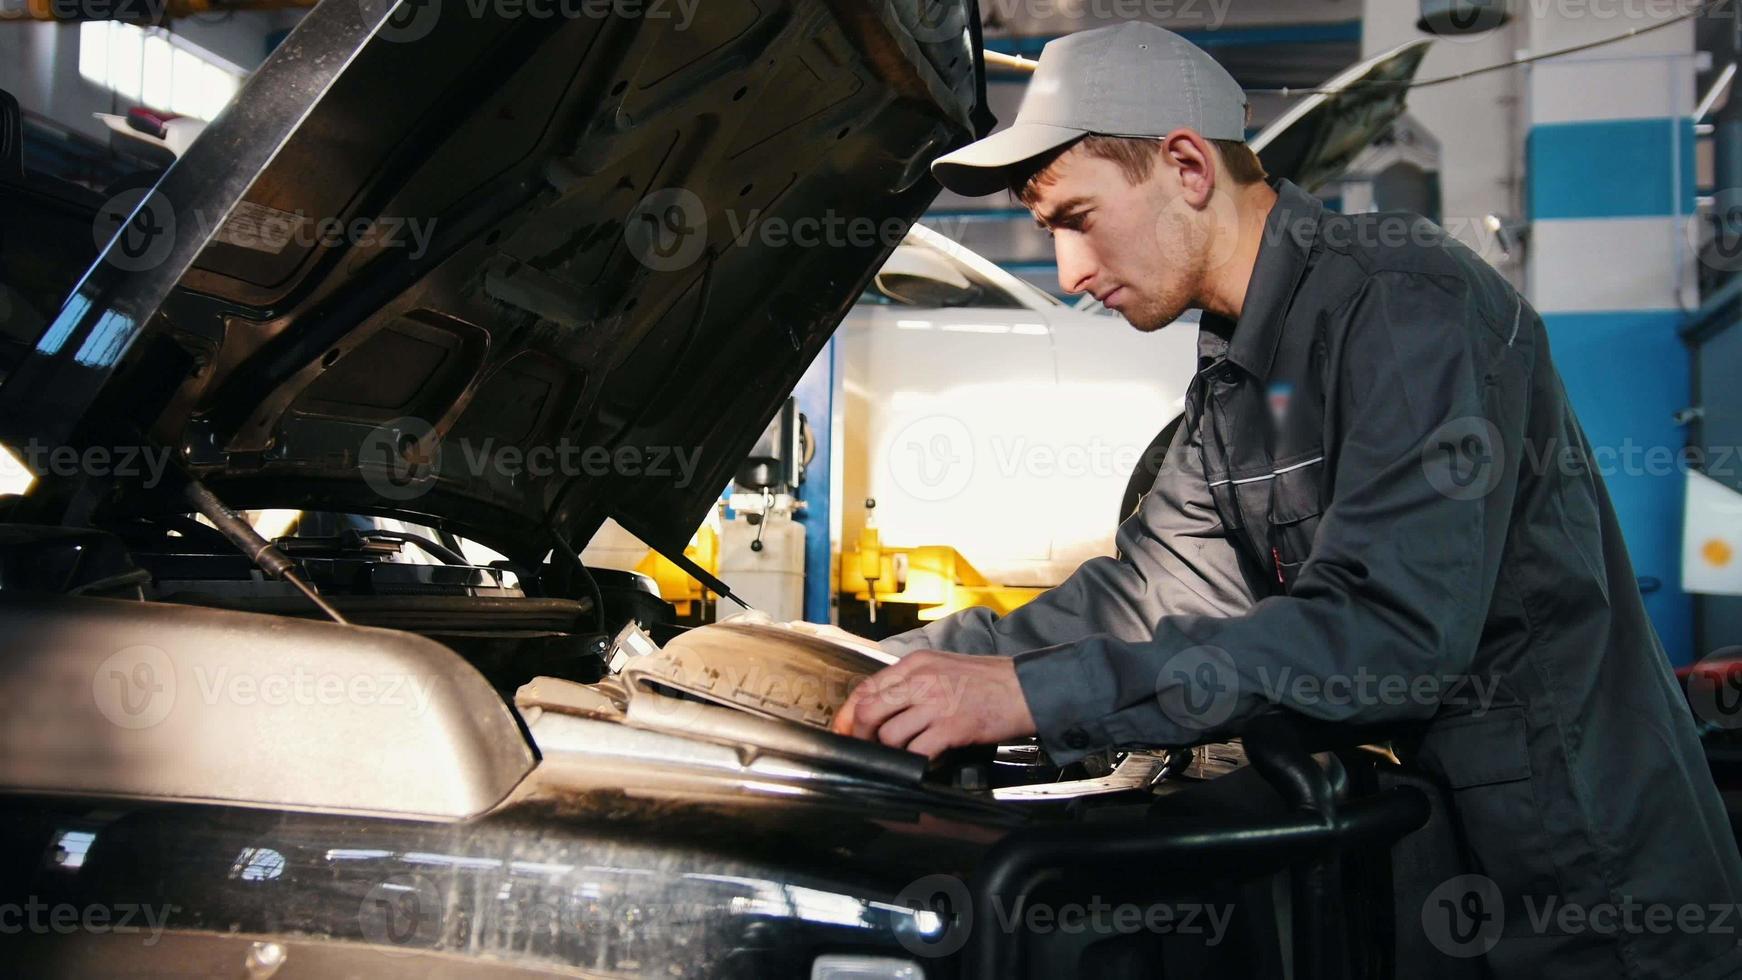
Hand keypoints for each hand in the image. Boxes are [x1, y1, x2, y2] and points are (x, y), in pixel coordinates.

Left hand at [830, 650, 1036, 758]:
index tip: (843, 730)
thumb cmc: (988, 680)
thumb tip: (883, 708)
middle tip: (866, 749)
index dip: (848, 714)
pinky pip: (918, 751)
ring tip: (900, 756)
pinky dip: (914, 762)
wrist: (1026, 687)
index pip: (866, 687)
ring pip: (889, 735)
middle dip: (860, 736)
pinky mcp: (952, 727)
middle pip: (868, 711)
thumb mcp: (942, 667)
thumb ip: (912, 683)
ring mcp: (936, 703)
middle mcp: (921, 680)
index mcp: (915, 663)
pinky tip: (923, 761)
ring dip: (889, 752)